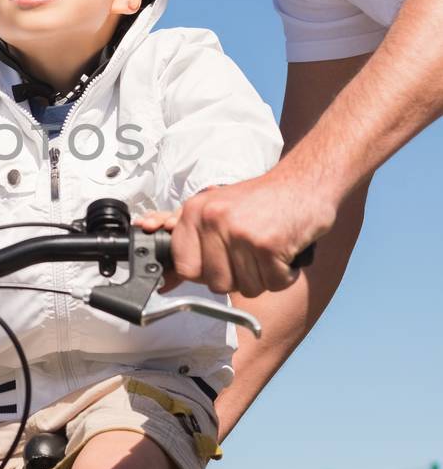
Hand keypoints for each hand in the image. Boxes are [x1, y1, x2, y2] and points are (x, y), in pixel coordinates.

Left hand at [137, 169, 332, 296]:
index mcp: (196, 212)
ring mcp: (241, 233)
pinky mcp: (268, 245)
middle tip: (252, 253)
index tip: (221, 262)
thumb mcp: (218, 209)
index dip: (205, 272)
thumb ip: (190, 242)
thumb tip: (164, 280)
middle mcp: (214, 220)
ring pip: (246, 287)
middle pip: (216, 283)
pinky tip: (285, 250)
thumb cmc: (262, 200)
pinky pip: (273, 283)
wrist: (305, 181)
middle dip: (239, 276)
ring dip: (264, 276)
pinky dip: (284, 275)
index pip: (184, 267)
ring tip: (269, 248)